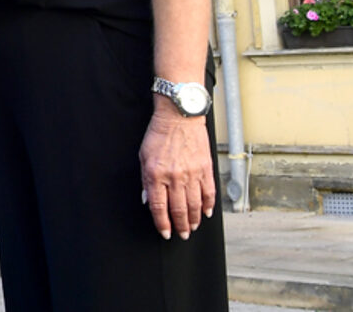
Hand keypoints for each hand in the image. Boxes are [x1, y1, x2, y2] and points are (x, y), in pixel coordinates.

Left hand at [139, 100, 215, 239]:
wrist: (179, 116)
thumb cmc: (159, 134)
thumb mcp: (144, 156)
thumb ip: (146, 180)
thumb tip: (148, 201)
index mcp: (156, 174)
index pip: (159, 207)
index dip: (162, 224)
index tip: (165, 233)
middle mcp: (174, 177)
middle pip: (179, 210)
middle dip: (180, 226)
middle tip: (181, 235)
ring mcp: (192, 174)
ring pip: (195, 205)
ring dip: (194, 220)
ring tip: (192, 228)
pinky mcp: (206, 169)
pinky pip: (208, 193)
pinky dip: (208, 206)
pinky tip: (206, 213)